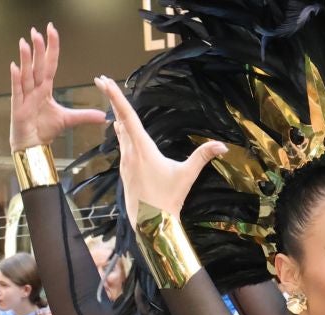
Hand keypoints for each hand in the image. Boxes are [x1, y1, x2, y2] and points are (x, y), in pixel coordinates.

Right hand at [9, 25, 108, 150]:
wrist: (33, 145)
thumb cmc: (45, 129)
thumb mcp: (68, 120)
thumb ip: (85, 115)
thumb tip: (103, 115)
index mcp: (45, 89)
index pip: (50, 64)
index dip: (52, 48)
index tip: (51, 31)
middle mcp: (34, 89)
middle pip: (37, 65)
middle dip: (38, 48)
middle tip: (37, 31)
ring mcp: (25, 96)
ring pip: (26, 74)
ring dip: (26, 59)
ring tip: (25, 43)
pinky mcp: (18, 107)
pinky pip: (17, 90)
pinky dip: (16, 79)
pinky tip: (14, 66)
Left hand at [98, 75, 226, 221]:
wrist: (150, 224)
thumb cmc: (168, 200)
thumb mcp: (187, 176)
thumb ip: (202, 157)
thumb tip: (223, 145)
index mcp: (143, 149)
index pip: (128, 116)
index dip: (116, 97)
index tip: (105, 82)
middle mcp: (130, 153)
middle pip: (119, 119)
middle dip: (111, 99)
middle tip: (101, 80)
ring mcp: (125, 163)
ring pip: (119, 133)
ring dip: (116, 115)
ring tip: (112, 101)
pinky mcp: (125, 172)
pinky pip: (122, 146)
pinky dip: (121, 132)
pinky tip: (120, 129)